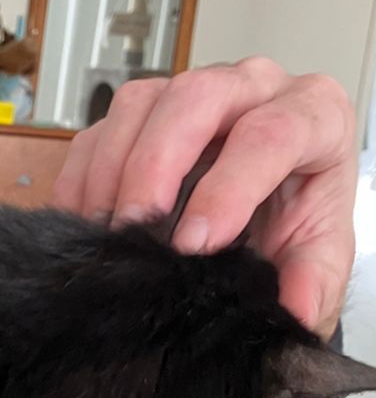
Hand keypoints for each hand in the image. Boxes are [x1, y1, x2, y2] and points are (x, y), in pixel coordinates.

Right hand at [52, 57, 357, 339]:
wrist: (264, 212)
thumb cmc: (295, 217)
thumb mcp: (316, 254)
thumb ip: (314, 281)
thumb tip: (296, 308)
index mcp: (312, 115)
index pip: (271, 133)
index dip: (228, 189)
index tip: (195, 245)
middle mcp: (249, 89)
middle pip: (195, 97)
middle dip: (155, 165)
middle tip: (135, 229)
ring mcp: (186, 95)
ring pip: (137, 104)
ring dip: (111, 172)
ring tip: (109, 234)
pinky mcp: (137, 117)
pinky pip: (96, 133)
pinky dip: (82, 182)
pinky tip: (88, 226)